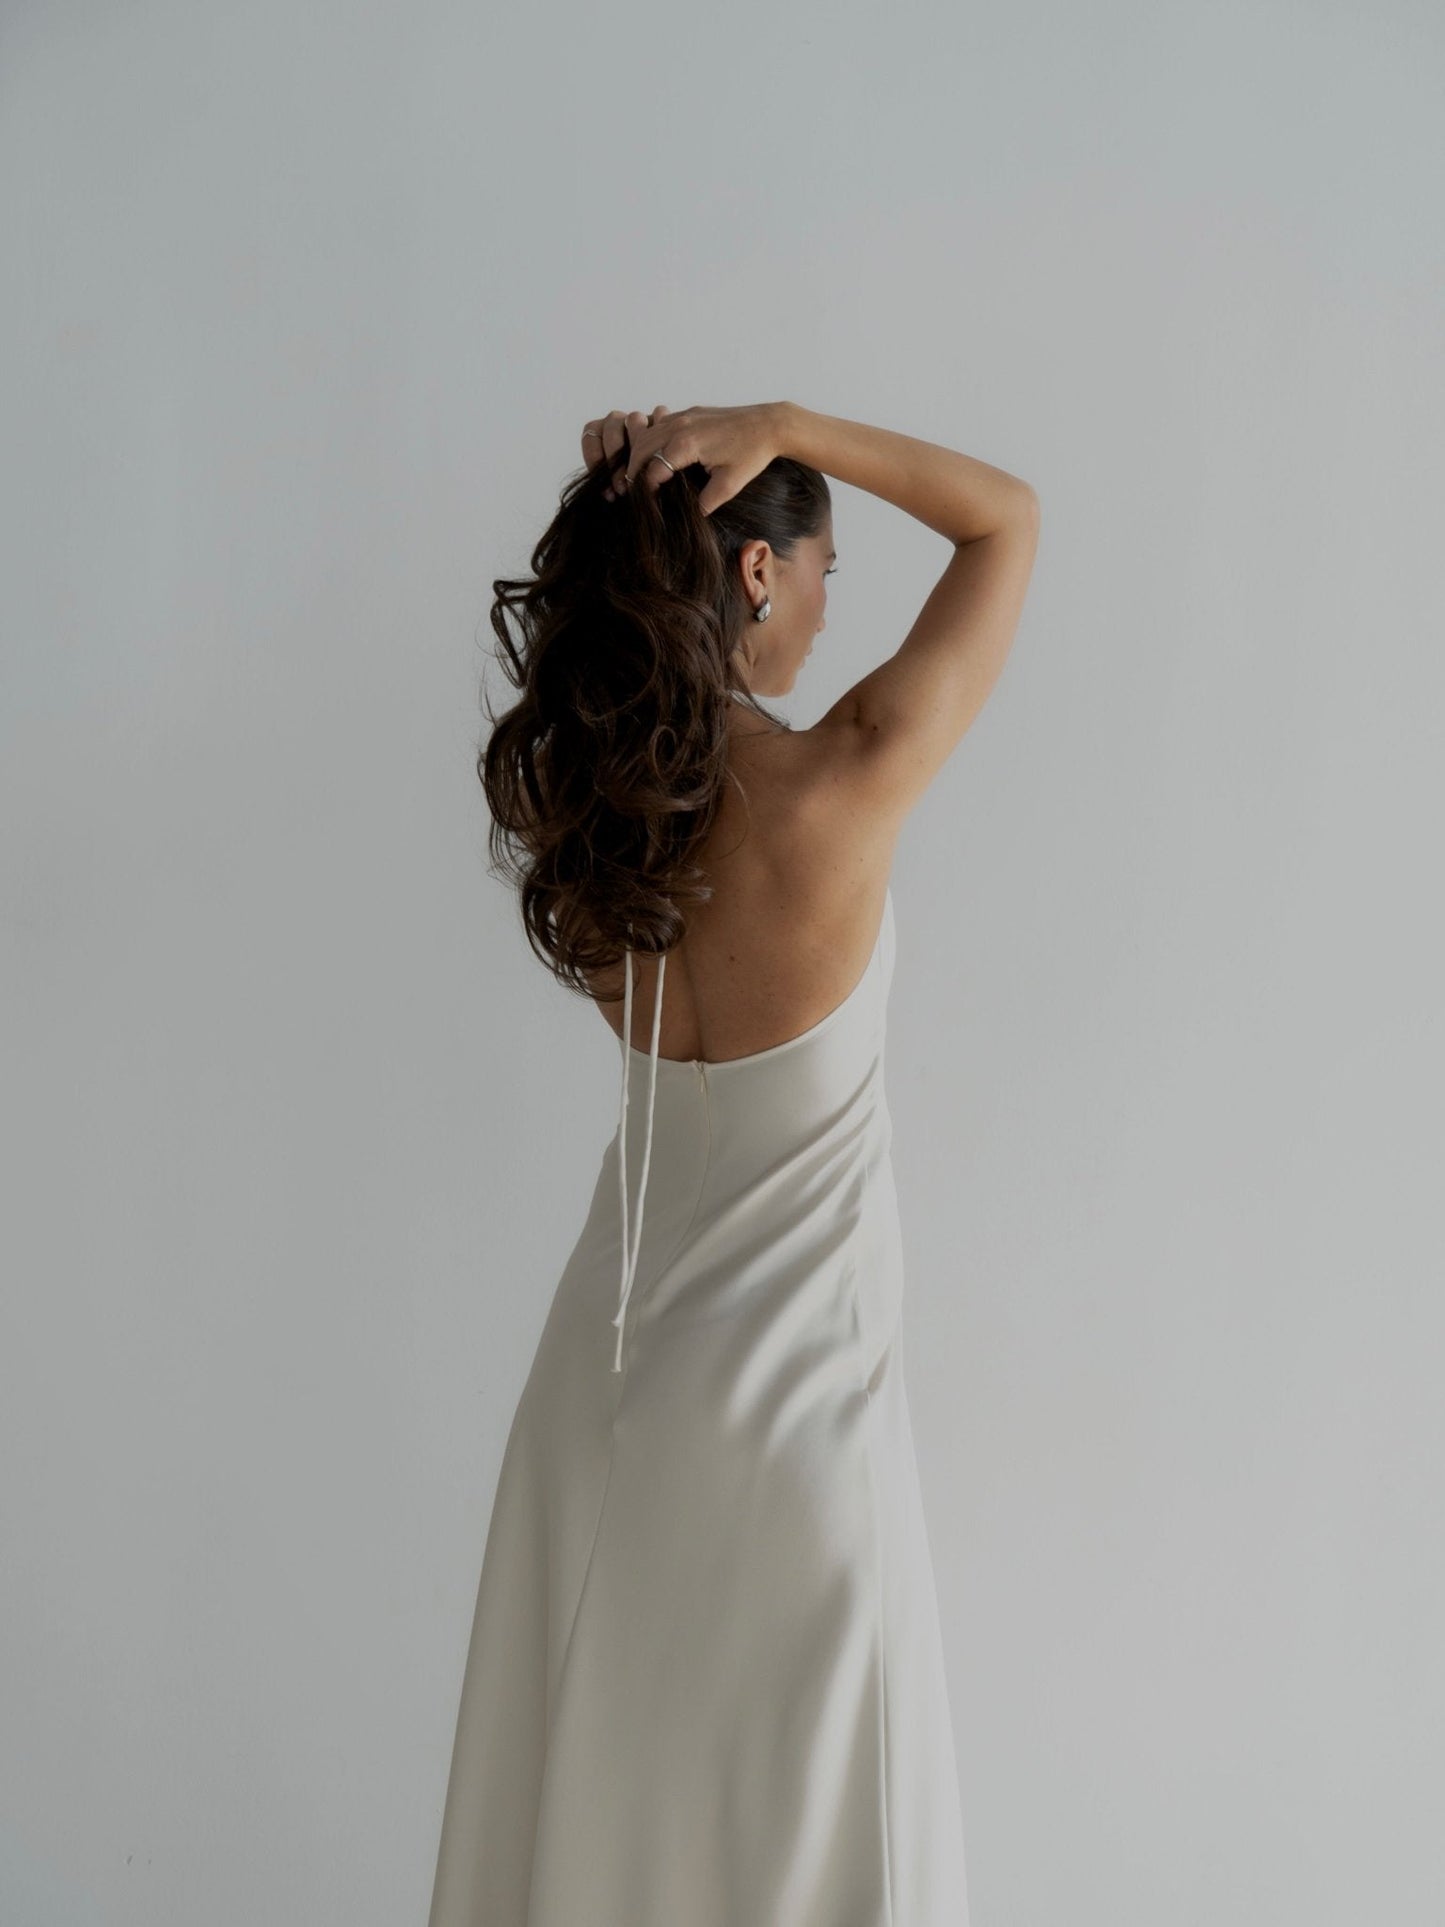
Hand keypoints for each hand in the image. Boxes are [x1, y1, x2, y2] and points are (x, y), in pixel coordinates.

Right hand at [580, 402, 782, 515]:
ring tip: (637, 476)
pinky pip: (658, 425)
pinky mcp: (689, 412)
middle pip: (640, 449)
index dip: (644, 489)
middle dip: (632, 471)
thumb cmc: (752, 454)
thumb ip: (704, 503)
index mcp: (686, 444)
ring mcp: (683, 416)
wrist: (769, 425)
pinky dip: (649, 441)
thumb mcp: (729, 485)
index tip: (643, 504)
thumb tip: (687, 518)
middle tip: (629, 492)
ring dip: (638, 454)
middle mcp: (680, 426)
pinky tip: (652, 457)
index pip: (652, 469)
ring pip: (646, 434)